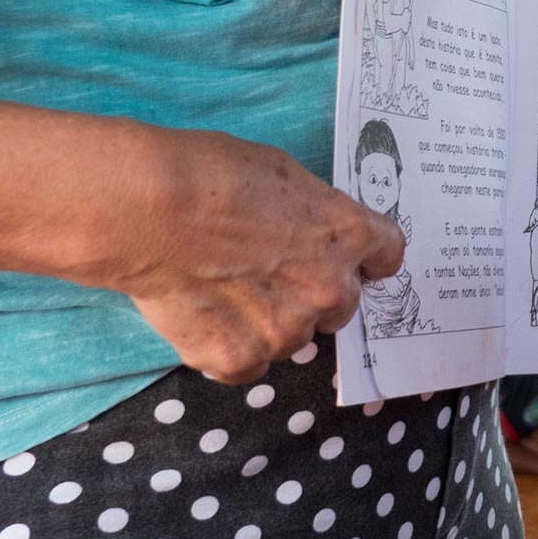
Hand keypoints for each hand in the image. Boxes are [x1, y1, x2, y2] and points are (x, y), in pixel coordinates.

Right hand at [106, 128, 405, 384]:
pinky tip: (205, 316)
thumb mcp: (285, 176)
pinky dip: (230, 346)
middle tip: (268, 273)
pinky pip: (249, 362)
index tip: (348, 258)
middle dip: (312, 292)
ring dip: (269, 321)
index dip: (364, 257)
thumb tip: (308, 236)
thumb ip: (313, 218)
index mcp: (349, 236)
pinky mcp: (239, 359)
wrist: (150, 211)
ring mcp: (286, 331)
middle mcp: (329, 290)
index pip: (387, 255)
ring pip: (292, 336)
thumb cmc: (212, 176)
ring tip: (224, 290)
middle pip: (341, 304)